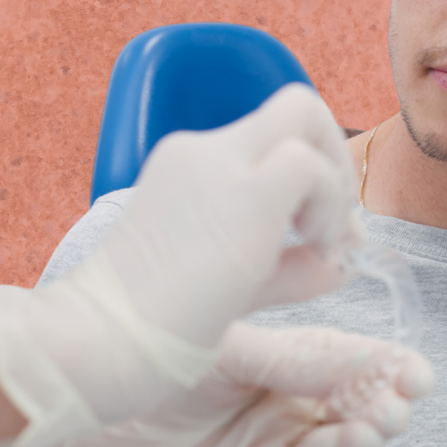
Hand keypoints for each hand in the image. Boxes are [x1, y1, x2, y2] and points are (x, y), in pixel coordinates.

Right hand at [0, 85, 371, 446]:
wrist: (100, 340)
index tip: (314, 229)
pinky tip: (314, 251)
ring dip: (335, 185)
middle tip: (329, 225)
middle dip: (333, 155)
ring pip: (308, 118)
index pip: (269, 135)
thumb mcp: (232, 284)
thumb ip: (289, 265)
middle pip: (296, 105)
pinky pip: (310, 166)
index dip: (310, 166)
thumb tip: (346, 257)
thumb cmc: (151, 328)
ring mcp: (218, 165)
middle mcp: (203, 152)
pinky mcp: (243, 195)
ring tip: (320, 246)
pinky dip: (331, 204)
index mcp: (190, 167)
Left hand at [33, 324, 435, 446]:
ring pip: (334, 446)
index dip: (389, 367)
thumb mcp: (235, 344)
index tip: (419, 372)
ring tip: (375, 426)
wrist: (93, 396)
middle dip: (384, 405)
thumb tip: (368, 355)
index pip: (353, 362)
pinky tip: (336, 444)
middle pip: (354, 408)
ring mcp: (271, 441)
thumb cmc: (158, 352)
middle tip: (401, 402)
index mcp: (290, 357)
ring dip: (361, 437)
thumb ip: (296, 355)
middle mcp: (288, 400)